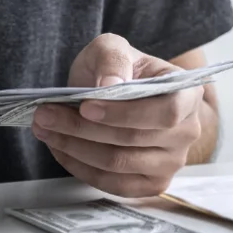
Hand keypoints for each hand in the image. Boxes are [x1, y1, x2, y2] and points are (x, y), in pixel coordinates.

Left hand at [31, 33, 204, 196]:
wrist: (116, 92)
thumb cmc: (118, 70)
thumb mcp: (112, 48)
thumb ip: (112, 58)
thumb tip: (110, 83)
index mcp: (188, 94)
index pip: (166, 113)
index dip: (124, 113)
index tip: (84, 106)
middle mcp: (188, 132)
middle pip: (133, 140)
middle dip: (82, 129)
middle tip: (45, 115)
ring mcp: (171, 163)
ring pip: (117, 164)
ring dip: (74, 148)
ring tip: (44, 129)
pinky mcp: (150, 184)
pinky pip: (112, 183)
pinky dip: (79, 167)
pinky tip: (60, 148)